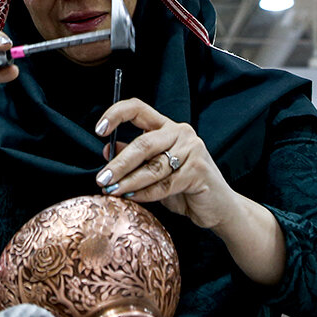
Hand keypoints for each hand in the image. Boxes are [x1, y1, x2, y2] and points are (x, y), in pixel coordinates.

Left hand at [92, 97, 239, 229]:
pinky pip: (164, 184)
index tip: (98, 130)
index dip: (116, 115)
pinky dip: (145, 193)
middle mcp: (181, 133)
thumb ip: (134, 158)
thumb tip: (107, 149)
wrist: (218, 207)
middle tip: (102, 178)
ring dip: (129, 181)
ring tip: (113, 191)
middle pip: (143, 144)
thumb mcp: (155, 170)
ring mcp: (192, 150)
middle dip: (119, 163)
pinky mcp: (198, 170)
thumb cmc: (184, 187)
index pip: (138, 109)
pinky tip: (132, 198)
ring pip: (153, 167)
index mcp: (167, 127)